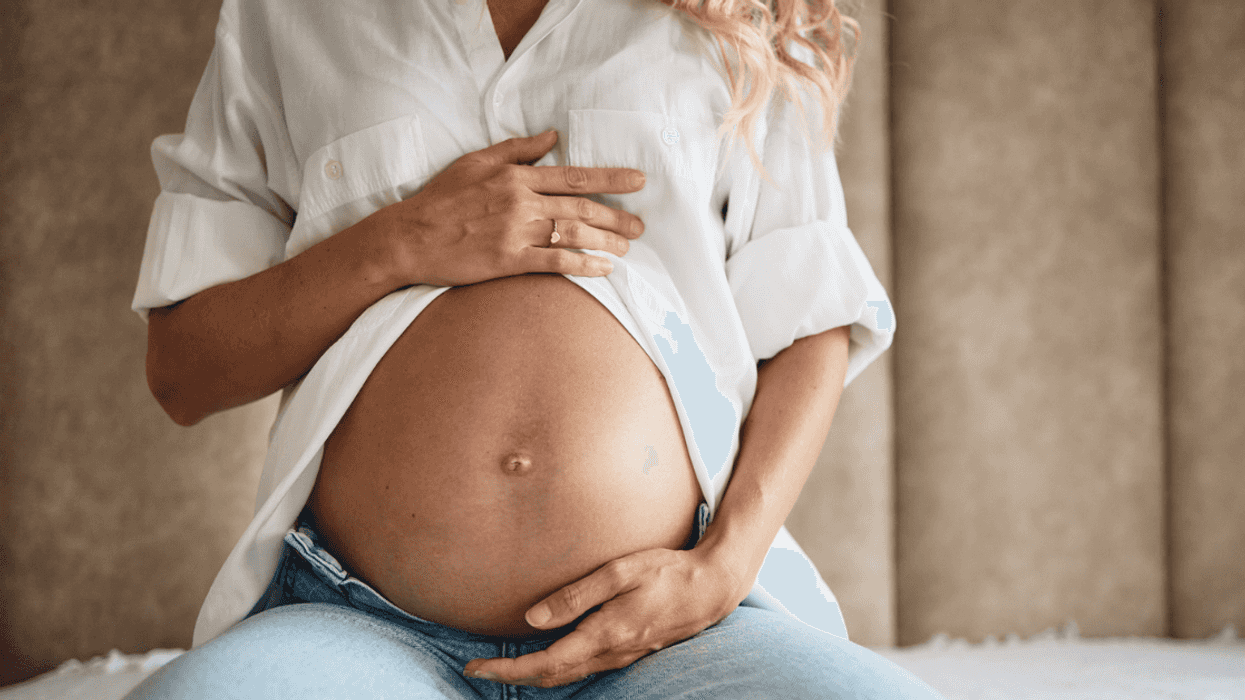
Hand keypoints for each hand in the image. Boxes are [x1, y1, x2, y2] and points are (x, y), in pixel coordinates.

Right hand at [376, 130, 645, 286]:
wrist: (410, 237)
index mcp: (516, 176)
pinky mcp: (509, 260)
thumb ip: (517, 149)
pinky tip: (604, 270)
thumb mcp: (476, 161)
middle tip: (640, 227)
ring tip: (626, 249)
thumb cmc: (442, 198)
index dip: (611, 178)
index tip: (638, 181)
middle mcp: (521, 201)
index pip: (574, 175)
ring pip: (574, 235)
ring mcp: (516, 232)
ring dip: (607, 242)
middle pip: (582, 208)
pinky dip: (584, 265)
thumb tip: (552, 136)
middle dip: (617, 217)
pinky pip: (556, 262)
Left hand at [462, 547, 742, 687]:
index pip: (544, 663)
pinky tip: (549, 656)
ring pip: (568, 675)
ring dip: (534, 674)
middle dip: (513, 676)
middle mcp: (611, 653)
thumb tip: (532, 618)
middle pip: (552, 677)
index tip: (476, 667)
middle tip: (478, 668)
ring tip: (505, 663)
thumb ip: (575, 594)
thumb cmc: (667, 571)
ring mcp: (622, 656)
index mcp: (604, 634)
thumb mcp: (620, 572)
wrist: (712, 587)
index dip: (507, 670)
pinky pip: (586, 668)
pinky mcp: (630, 651)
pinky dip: (558, 668)